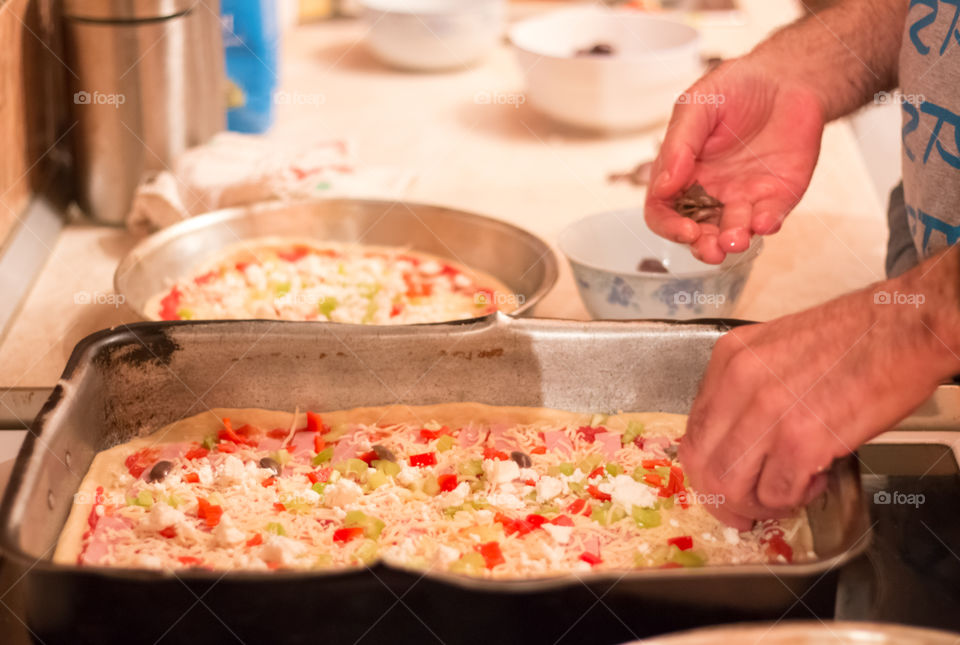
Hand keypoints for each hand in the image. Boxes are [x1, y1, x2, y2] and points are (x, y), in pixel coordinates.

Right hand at [645, 61, 825, 263]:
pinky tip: (764, 221)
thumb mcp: (697, 105)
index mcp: (682, 173)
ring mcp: (744, 197)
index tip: (684, 229)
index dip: (669, 225)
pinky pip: (769, 218)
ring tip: (736, 240)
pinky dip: (766, 225)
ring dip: (732, 241)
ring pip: (732, 232)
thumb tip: (663, 184)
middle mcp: (710, 192)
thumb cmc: (736, 87)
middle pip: (696, 232)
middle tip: (711, 248)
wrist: (787, 76)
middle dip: (702, 246)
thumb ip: (679, 144)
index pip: (663, 211)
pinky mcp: (777, 196)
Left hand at [679, 282, 957, 529]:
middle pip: (703, 463)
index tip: (721, 486)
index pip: (694, 430)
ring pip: (731, 484)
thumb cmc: (853, 340)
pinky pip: (777, 492)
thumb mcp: (775, 351)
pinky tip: (814, 479)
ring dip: (758, 503)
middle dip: (722, 498)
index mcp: (730, 359)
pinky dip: (793, 499)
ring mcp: (767, 411)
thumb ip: (746, 391)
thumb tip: (734, 439)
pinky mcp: (802, 438)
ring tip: (788, 492)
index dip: (706, 468)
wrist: (904, 329)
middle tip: (746, 510)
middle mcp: (739, 382)